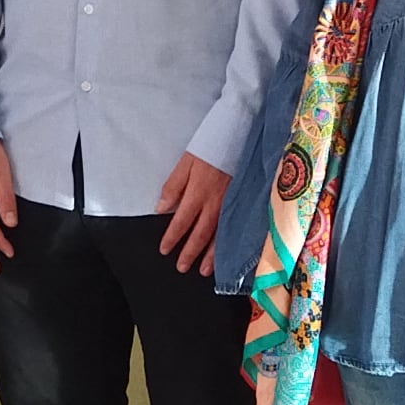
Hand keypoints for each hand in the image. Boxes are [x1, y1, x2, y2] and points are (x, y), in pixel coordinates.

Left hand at [153, 151, 235, 272]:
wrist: (240, 134)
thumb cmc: (211, 146)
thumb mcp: (186, 162)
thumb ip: (173, 186)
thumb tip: (161, 208)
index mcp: (198, 193)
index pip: (182, 222)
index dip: (172, 237)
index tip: (164, 250)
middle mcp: (216, 203)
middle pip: (201, 234)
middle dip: (190, 253)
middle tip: (182, 268)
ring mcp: (231, 205)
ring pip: (220, 236)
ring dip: (211, 256)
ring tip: (204, 271)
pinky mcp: (243, 203)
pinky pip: (235, 229)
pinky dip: (230, 244)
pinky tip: (227, 254)